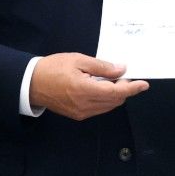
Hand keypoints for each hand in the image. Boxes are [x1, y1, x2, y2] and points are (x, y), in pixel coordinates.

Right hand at [30, 53, 148, 120]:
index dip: (132, 88)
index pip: (117, 93)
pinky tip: (101, 88)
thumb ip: (102, 67)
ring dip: (115, 95)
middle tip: (123, 75)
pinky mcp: (77, 115)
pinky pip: (99, 109)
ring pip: (108, 106)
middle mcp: (85, 105)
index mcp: (85, 90)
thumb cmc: (52, 68)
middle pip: (115, 101)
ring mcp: (81, 113)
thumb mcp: (78, 60)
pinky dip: (105, 100)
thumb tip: (121, 70)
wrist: (31, 83)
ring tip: (111, 80)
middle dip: (124, 89)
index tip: (144, 84)